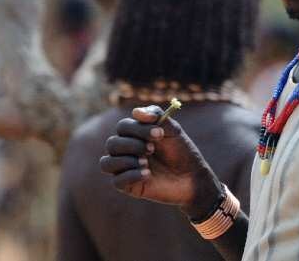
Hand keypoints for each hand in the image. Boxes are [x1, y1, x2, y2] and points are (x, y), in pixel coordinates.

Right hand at [99, 106, 221, 217]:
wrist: (192, 176)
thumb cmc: (182, 151)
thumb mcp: (173, 130)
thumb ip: (157, 116)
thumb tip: (136, 112)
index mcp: (134, 135)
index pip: (123, 127)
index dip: (138, 129)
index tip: (159, 134)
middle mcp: (126, 150)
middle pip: (112, 144)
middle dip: (133, 145)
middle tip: (152, 149)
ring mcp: (125, 168)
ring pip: (106, 163)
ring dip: (126, 160)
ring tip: (147, 163)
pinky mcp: (128, 186)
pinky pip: (116, 181)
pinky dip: (131, 175)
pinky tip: (148, 175)